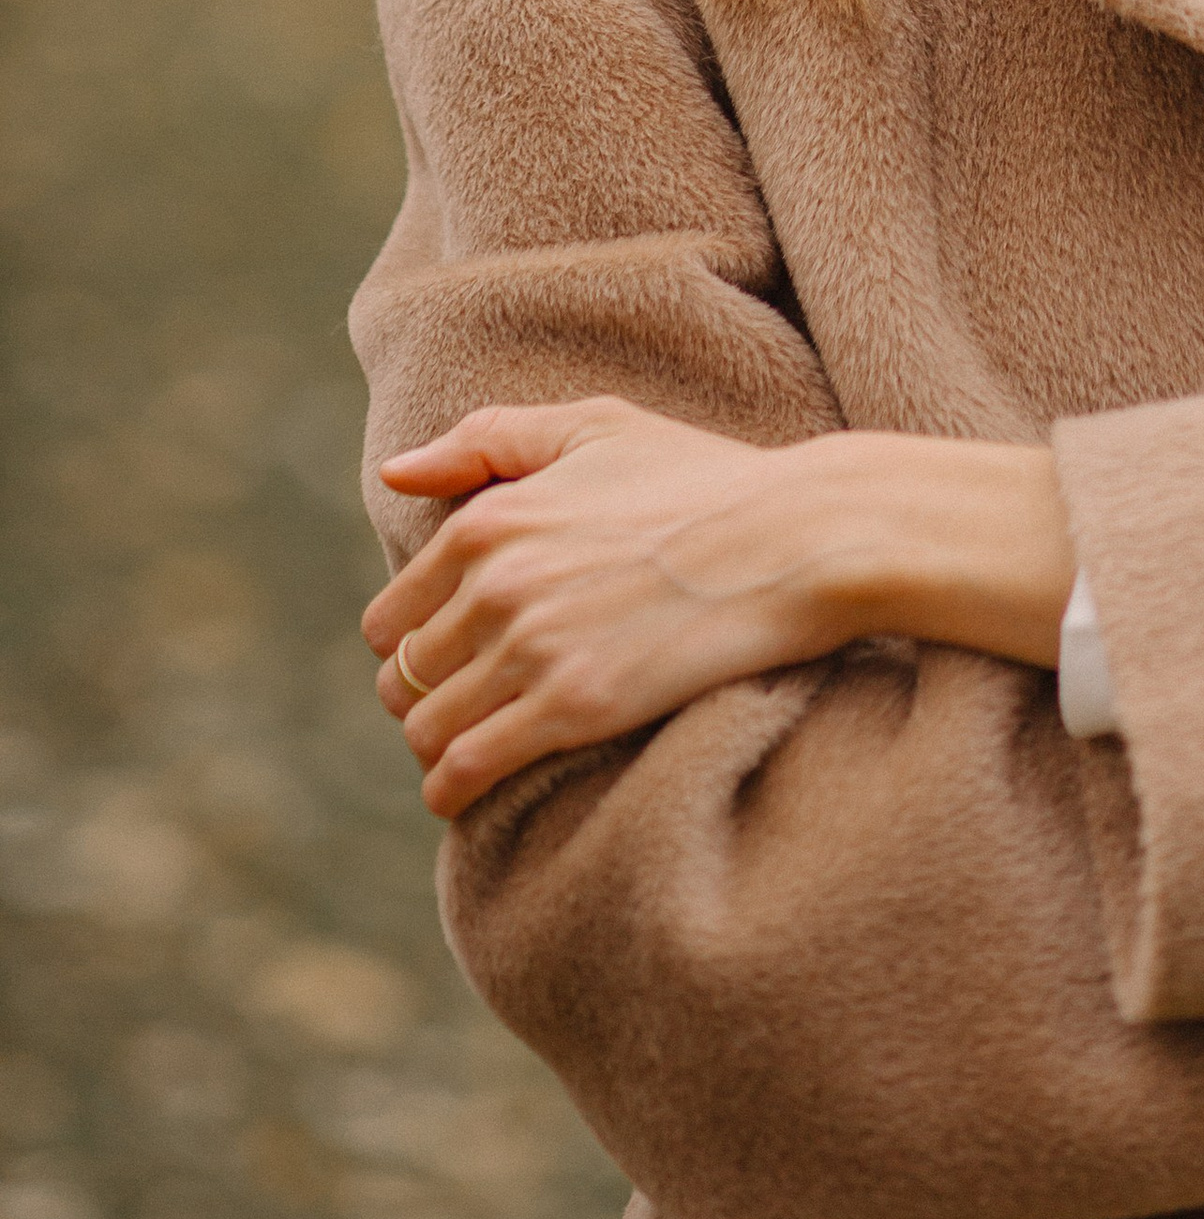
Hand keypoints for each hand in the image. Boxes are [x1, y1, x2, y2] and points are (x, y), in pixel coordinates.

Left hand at [362, 399, 1074, 817]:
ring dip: (438, 747)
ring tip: (471, 750)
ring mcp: (532, 647)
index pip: (393, 613)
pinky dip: (453, 789)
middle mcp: (496, 583)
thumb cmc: (704, 477)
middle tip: (466, 709)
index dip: (413, 644)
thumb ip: (486, 441)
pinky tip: (470, 791)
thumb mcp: (597, 428)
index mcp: (490, 519)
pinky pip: (466, 769)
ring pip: (426, 729)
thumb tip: (395, 473)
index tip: (447, 660)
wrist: (795, 535)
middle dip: (426, 698)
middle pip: (403, 676)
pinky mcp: (574, 706)